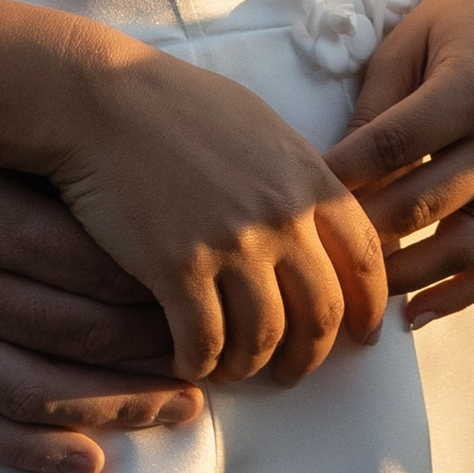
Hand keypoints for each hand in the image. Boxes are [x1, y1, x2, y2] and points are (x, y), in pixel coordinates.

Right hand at [0, 167, 204, 472]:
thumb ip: (50, 181)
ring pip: (33, 392)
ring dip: (114, 409)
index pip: (98, 272)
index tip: (213, 301)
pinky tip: (91, 461)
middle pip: (78, 336)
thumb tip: (156, 214)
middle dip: (156, 356)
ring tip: (177, 413)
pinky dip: (32, 453)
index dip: (166, 295)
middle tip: (216, 365)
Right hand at [46, 43, 390, 386]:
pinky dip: (202, 363)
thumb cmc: (178, 105)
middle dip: (311, 354)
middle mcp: (281, 216)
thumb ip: (297, 177)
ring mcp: (232, 244)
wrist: (104, 101)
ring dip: (251, 365)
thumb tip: (318, 222)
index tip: (361, 334)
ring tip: (235, 369)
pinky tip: (190, 360)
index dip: (369, 307)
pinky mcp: (178, 268)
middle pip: (321, 312)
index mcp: (308, 178)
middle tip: (293, 371)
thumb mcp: (262, 128)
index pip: (366, 258)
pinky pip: (206, 342)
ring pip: (264, 337)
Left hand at [327, 0, 473, 331]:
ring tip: (355, 292)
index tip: (291, 197)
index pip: (389, 149)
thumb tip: (330, 175)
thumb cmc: (463, 18)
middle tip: (309, 254)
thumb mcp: (410, 43)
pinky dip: (460, 295)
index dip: (338, 177)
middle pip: (419, 206)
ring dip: (403, 276)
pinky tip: (416, 314)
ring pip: (459, 247)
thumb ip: (375, 110)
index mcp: (469, 91)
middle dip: (359, 232)